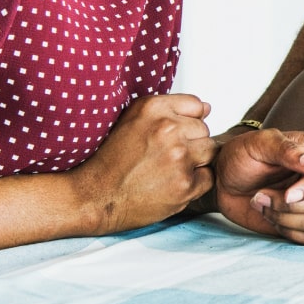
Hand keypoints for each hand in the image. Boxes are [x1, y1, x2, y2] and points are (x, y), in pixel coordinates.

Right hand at [70, 94, 216, 234]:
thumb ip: (170, 109)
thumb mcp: (132, 120)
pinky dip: (195, 183)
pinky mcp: (185, 184)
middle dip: (190, 142)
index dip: (186, 122)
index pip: (197, 106)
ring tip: (170, 169)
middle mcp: (167, 129)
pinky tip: (171, 184)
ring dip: (195, 162)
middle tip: (165, 157)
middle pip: (204, 130)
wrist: (94, 197)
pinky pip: (208, 177)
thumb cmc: (111, 161)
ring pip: (210, 151)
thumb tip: (208, 108)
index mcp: (153, 108)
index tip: (171, 135)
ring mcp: (178, 157)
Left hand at [214, 128, 303, 244]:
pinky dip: (289, 232)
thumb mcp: (260, 143)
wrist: (226, 180)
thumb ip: (287, 150)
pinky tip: (272, 217)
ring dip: (285, 219)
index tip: (287, 194)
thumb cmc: (243, 155)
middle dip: (290, 205)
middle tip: (261, 195)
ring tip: (262, 203)